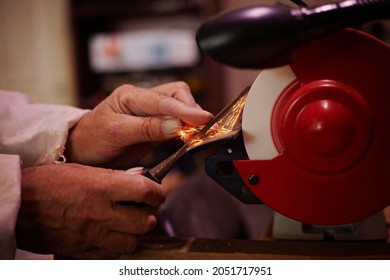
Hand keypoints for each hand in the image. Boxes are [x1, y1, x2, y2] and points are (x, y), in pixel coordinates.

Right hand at [16, 163, 164, 258]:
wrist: (20, 205)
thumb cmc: (49, 183)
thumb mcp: (84, 170)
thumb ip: (113, 178)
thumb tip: (138, 179)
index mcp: (102, 187)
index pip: (146, 191)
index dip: (157, 192)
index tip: (157, 193)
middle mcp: (101, 213)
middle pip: (145, 221)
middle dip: (150, 215)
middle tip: (146, 209)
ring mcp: (93, 235)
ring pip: (133, 242)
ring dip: (138, 233)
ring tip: (133, 223)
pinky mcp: (83, 250)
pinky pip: (113, 253)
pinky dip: (119, 245)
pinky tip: (115, 235)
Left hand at [65, 82, 212, 167]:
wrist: (82, 152)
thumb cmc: (92, 140)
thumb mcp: (116, 133)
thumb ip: (146, 128)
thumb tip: (177, 125)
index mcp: (130, 96)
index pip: (163, 99)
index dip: (185, 109)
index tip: (203, 119)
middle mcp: (142, 99)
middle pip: (177, 93)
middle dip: (192, 108)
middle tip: (202, 128)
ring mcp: (149, 112)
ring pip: (179, 105)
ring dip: (191, 117)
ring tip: (200, 132)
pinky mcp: (155, 126)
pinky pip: (176, 121)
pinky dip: (187, 127)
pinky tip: (191, 135)